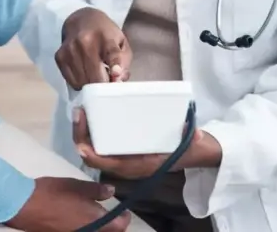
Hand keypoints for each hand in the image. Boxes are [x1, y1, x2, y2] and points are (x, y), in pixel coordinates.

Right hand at [7, 177, 130, 231]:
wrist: (25, 206)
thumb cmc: (53, 192)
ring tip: (99, 218)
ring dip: (101, 229)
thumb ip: (96, 190)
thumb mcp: (76, 185)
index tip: (125, 211)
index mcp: (95, 221)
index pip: (120, 226)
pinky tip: (83, 220)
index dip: (125, 219)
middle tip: (114, 217)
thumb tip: (112, 191)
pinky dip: (88, 229)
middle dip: (115, 228)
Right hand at [57, 8, 131, 89]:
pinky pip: (72, 82)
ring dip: (91, 84)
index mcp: (105, 36)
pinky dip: (80, 83)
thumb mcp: (121, 43)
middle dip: (104, 84)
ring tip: (96, 74)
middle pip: (95, 75)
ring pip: (83, 82)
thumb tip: (117, 81)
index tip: (116, 74)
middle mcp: (84, 41)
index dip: (115, 65)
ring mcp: (69, 50)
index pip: (111, 52)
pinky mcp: (59, 57)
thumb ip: (123, 62)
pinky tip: (85, 72)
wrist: (81, 20)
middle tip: (108, 82)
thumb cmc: (105, 34)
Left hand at [72, 108, 220, 179]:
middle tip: (79, 113)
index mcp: (136, 166)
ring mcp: (119, 156)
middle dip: (82, 137)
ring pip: (93, 148)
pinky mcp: (118, 148)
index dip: (93, 157)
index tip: (82, 144)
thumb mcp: (187, 144)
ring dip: (83, 132)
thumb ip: (190, 138)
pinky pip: (98, 142)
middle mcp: (124, 163)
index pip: (108, 165)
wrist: (183, 154)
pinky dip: (90, 131)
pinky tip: (88, 115)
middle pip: (93, 155)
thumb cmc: (181, 149)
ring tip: (80, 111)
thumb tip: (197, 133)